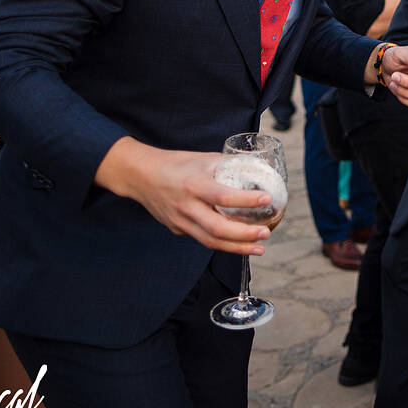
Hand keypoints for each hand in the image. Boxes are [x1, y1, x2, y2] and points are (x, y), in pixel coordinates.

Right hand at [95, 138, 273, 253]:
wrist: (141, 176)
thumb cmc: (176, 164)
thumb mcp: (204, 158)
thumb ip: (233, 163)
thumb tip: (266, 167)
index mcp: (194, 184)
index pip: (222, 196)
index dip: (245, 200)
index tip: (267, 199)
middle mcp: (186, 206)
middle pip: (216, 228)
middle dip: (244, 236)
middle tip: (266, 233)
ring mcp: (179, 221)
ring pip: (210, 241)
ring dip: (236, 248)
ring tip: (259, 248)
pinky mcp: (177, 229)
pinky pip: (201, 239)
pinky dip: (222, 243)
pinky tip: (239, 244)